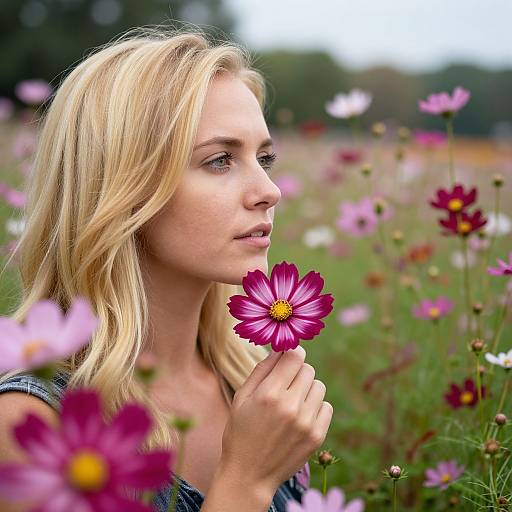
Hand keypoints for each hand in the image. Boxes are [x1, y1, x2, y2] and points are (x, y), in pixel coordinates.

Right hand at [218, 346, 332, 491]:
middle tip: (284, 384)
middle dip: (296, 371)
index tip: (287, 356)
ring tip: (292, 402)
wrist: (249, 475)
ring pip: (318, 386)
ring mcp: (306, 423)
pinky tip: (300, 416)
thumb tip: (279, 348)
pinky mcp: (317, 436)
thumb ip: (262, 370)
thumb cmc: (240, 432)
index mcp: (269, 394)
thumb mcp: (242, 398)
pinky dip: (315, 406)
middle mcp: (290, 406)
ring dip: (307, 388)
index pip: (295, 356)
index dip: (292, 352)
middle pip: (307, 368)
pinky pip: (326, 406)